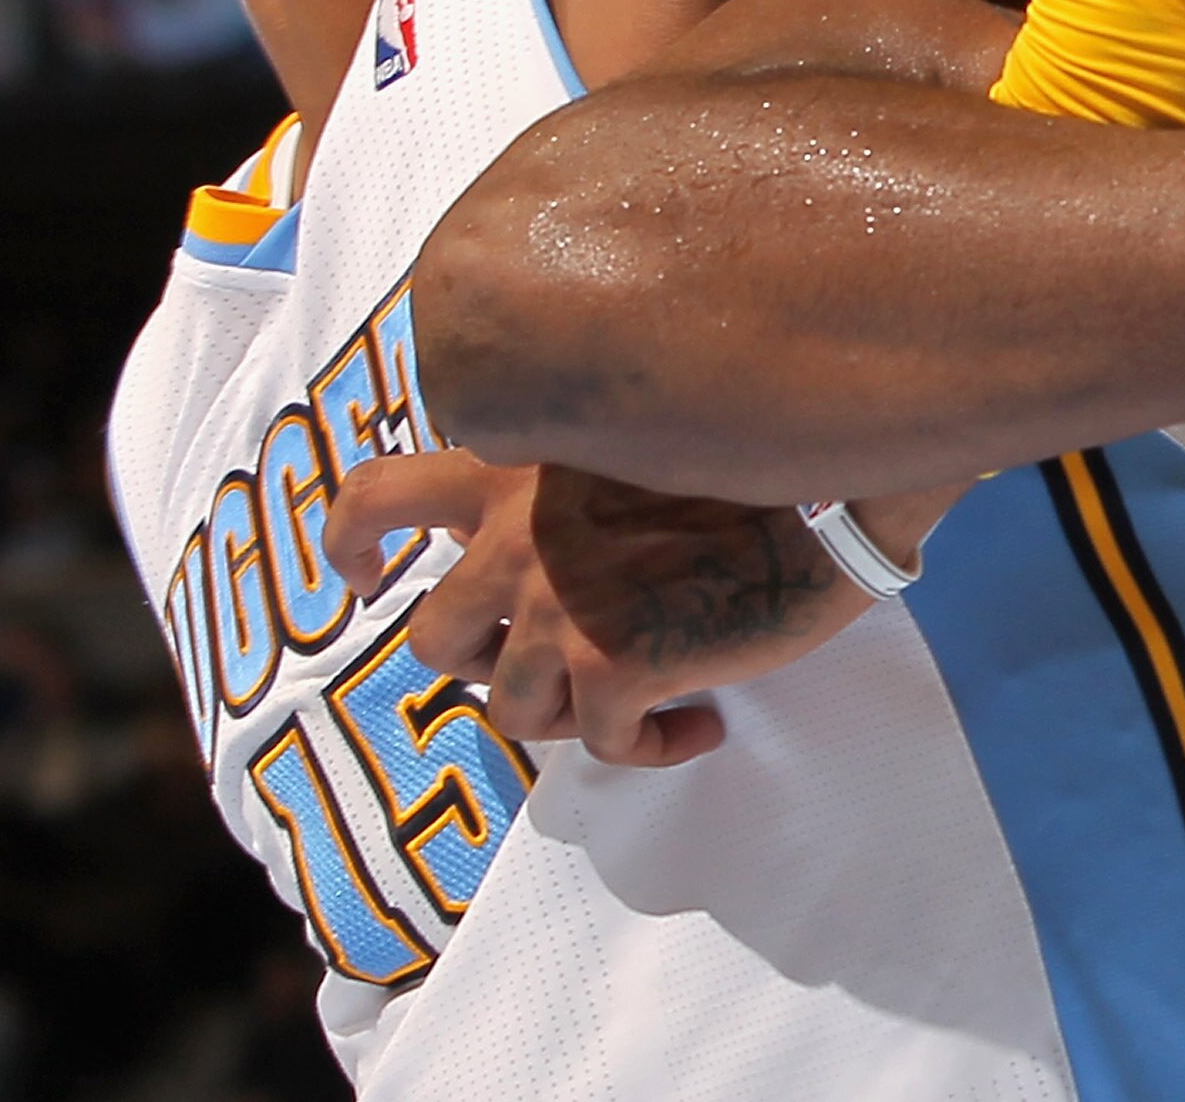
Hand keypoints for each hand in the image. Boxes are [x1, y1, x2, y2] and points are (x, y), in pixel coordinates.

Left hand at [326, 453, 957, 765]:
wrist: (833, 491)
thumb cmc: (763, 457)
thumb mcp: (637, 436)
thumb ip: (571, 482)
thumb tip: (555, 551)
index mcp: (515, 466)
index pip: (377, 496)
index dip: (350, 547)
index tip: (366, 579)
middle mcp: (513, 535)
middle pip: (435, 639)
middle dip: (489, 666)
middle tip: (558, 666)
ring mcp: (555, 603)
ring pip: (514, 708)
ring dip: (575, 716)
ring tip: (648, 699)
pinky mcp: (609, 663)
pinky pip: (601, 743)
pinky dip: (647, 747)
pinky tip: (700, 725)